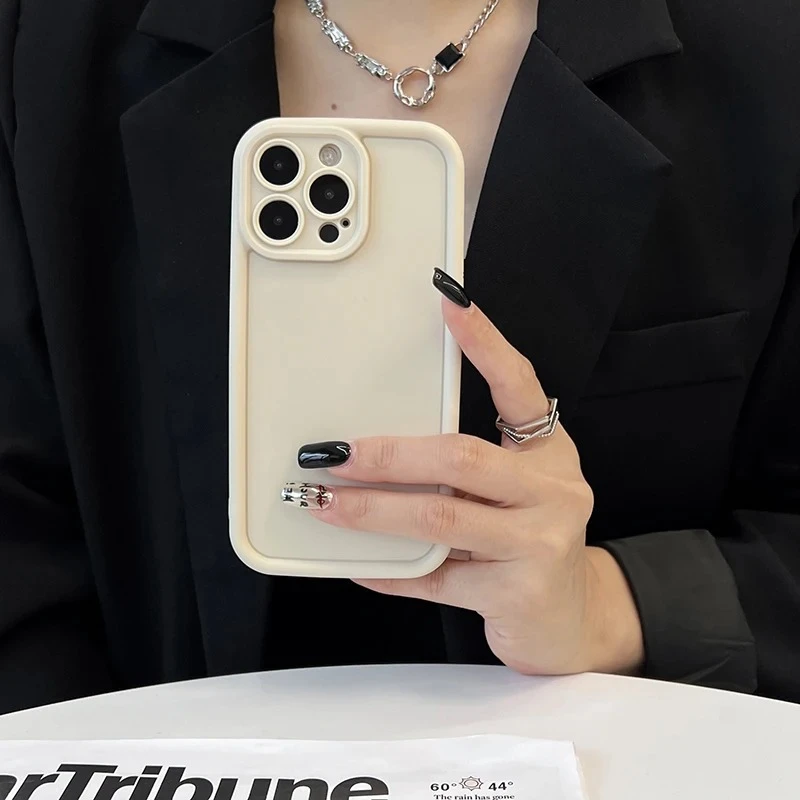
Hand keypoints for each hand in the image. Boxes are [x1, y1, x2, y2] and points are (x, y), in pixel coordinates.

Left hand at [296, 271, 643, 675]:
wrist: (573, 622)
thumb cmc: (530, 544)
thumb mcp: (513, 494)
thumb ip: (465, 472)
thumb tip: (379, 451)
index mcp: (551, 454)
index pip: (521, 386)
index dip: (487, 344)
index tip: (449, 302)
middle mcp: (554, 491)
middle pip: (461, 457)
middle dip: (389, 454)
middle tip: (335, 454)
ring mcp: (539, 544)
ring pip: (441, 517)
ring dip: (374, 509)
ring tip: (327, 503)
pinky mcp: (515, 594)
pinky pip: (435, 578)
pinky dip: (390, 569)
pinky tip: (357, 562)